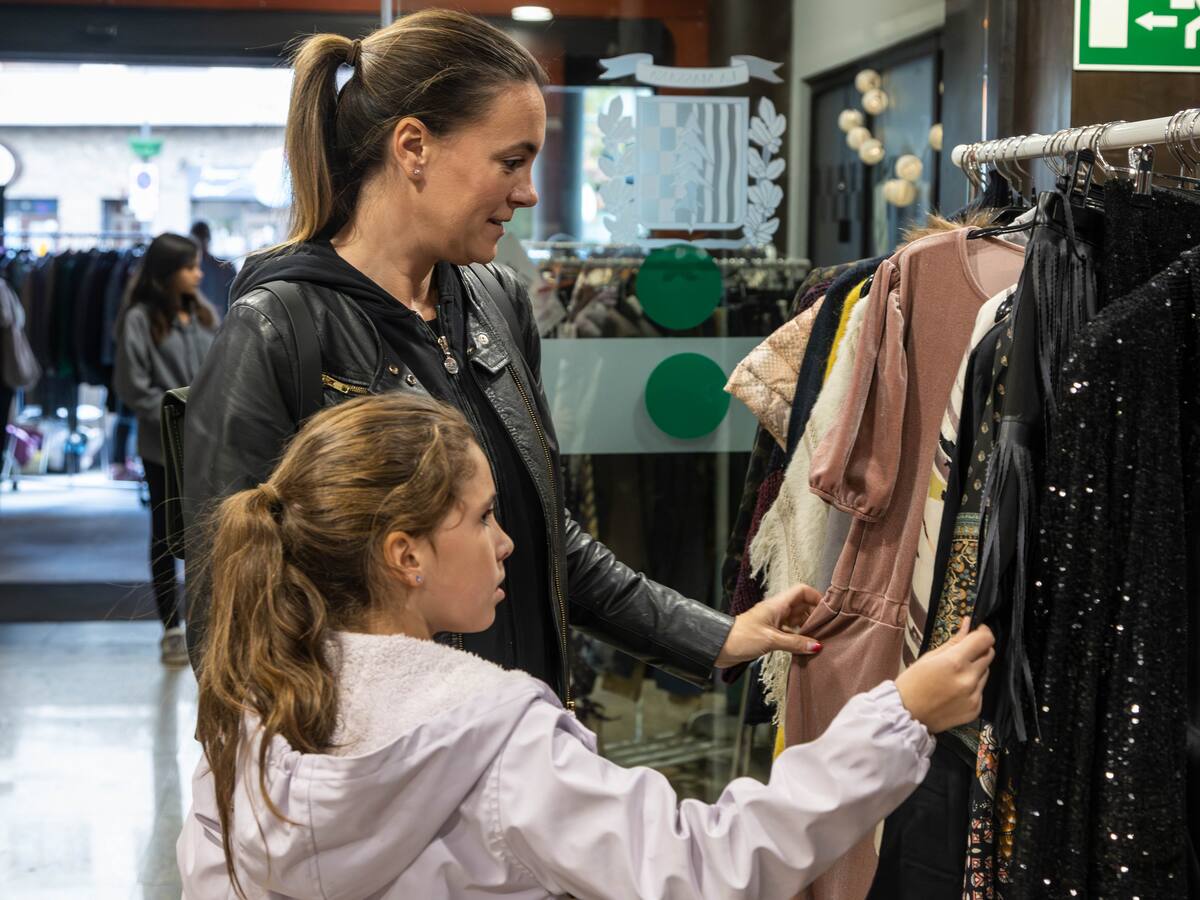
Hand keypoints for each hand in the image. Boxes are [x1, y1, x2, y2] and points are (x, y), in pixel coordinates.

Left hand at [715, 583, 822, 667]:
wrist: (719, 647)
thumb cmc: (742, 638)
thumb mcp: (771, 640)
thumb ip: (794, 643)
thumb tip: (817, 645)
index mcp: (777, 604)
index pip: (801, 591)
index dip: (816, 597)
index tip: (828, 611)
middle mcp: (776, 610)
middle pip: (802, 605)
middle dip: (814, 615)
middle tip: (827, 629)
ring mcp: (773, 621)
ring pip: (796, 619)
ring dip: (807, 628)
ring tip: (819, 640)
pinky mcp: (769, 633)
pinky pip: (789, 631)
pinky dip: (797, 637)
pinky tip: (804, 647)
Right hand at [894, 617, 994, 733]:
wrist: (906, 715)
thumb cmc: (911, 684)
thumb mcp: (928, 657)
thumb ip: (953, 642)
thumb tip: (968, 625)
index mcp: (955, 662)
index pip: (984, 640)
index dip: (984, 632)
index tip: (979, 631)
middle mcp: (968, 679)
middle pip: (989, 655)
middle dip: (979, 649)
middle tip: (964, 652)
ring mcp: (974, 696)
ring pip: (985, 672)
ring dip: (975, 668)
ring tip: (955, 674)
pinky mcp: (975, 709)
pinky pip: (980, 690)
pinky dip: (972, 686)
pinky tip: (955, 690)